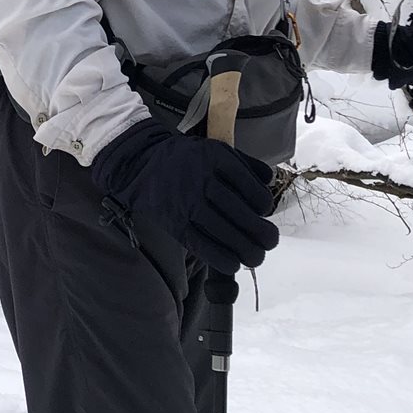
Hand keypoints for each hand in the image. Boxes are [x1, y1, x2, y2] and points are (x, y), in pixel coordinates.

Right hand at [89, 119, 278, 272]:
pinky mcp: (175, 223)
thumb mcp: (216, 150)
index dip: (263, 203)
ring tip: (256, 257)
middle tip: (270, 241)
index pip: (251, 187)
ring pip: (224, 232)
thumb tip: (269, 182)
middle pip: (241, 213)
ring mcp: (187, 202)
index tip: (264, 211)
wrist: (142, 164)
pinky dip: (222, 258)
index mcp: (216, 158)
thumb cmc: (187, 159)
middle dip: (261, 232)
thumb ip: (245, 164)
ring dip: (246, 250)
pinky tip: (234, 263)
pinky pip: (203, 245)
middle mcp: (202, 179)